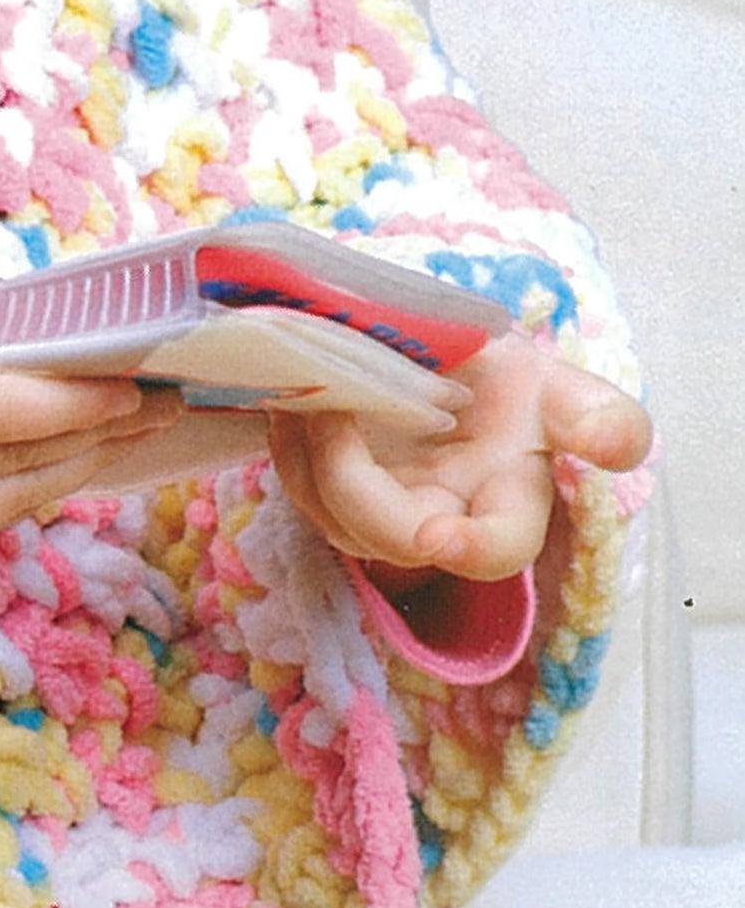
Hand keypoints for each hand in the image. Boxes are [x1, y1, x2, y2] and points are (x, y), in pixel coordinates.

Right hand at [0, 236, 183, 611]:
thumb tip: (14, 301)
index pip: (0, 407)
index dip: (78, 398)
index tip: (136, 378)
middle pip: (19, 461)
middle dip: (99, 433)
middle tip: (165, 401)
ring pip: (9, 501)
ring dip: (75, 468)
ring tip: (129, 432)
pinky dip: (27, 492)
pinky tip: (62, 461)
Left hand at [267, 330, 650, 583]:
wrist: (448, 358)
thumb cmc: (509, 381)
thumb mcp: (556, 385)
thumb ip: (597, 416)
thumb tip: (616, 444)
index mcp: (508, 498)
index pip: (500, 548)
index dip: (473, 549)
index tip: (438, 534)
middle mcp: (444, 518)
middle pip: (395, 540)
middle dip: (356, 489)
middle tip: (336, 416)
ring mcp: (385, 509)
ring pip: (337, 519)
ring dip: (314, 460)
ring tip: (317, 391)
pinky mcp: (333, 492)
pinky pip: (301, 489)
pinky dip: (292, 447)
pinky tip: (299, 400)